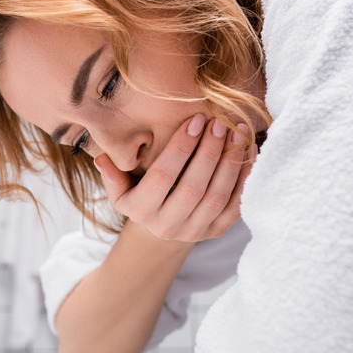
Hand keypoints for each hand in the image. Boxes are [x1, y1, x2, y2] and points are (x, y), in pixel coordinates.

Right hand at [94, 114, 256, 242]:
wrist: (161, 230)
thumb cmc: (139, 196)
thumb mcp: (120, 187)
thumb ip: (113, 172)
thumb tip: (104, 156)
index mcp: (141, 211)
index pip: (162, 177)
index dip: (180, 147)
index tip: (195, 120)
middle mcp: (168, 225)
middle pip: (193, 187)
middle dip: (208, 152)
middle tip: (219, 123)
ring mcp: (195, 231)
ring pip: (217, 196)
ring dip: (230, 163)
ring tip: (237, 133)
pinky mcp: (217, 231)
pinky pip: (236, 205)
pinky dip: (245, 178)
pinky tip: (248, 153)